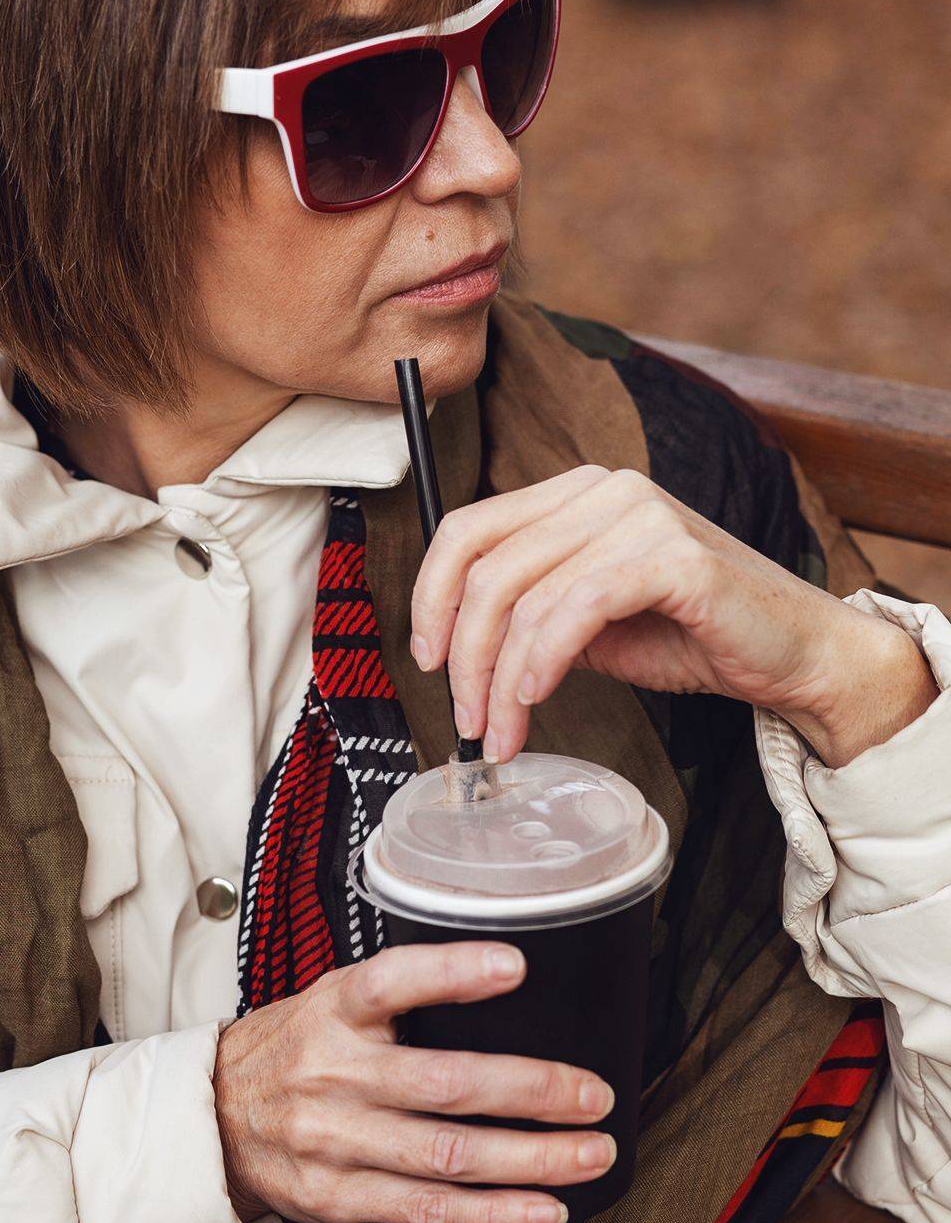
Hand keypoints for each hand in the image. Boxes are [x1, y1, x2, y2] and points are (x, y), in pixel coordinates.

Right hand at [213, 941, 615, 1222]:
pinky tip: (542, 1207)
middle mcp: (336, 1072)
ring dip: (530, 1160)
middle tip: (593, 1094)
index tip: (515, 966)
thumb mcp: (335, 996)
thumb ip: (402, 990)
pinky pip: (428, 1210)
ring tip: (590, 1154)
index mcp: (337, 1009)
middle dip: (531, 1091)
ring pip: (448, 1155)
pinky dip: (492, 1213)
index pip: (394, 981)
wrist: (213, 1115)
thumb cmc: (296, 1045)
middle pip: (444, 1083)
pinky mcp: (338, 1196)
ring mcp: (337, 1141)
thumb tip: (502, 973)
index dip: (454, 972)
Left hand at [410, 466, 937, 769]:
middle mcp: (604, 489)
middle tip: (467, 720)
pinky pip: (578, 606)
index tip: (428, 658)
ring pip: (527, 595)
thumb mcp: (588, 621)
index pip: (468, 527)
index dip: (431, 595)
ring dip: (500, 678)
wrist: (794, 655)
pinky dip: (544, 658)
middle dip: (464, 655)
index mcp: (577, 493)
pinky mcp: (675, 555)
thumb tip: (453, 648)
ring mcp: (641, 514)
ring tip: (502, 733)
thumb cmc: (694, 636)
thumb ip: (529, 612)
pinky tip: (536, 697)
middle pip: (488, 567)